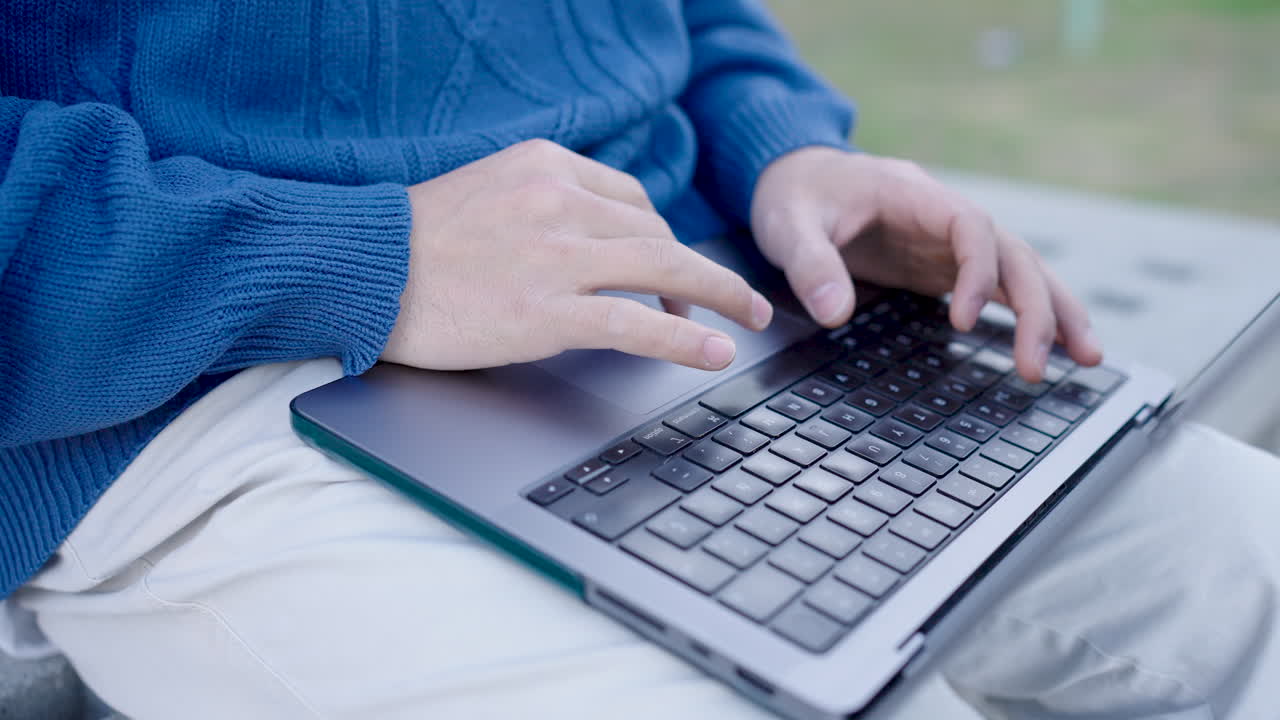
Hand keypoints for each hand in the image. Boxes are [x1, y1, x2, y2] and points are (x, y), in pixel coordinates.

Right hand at [382, 140, 772, 370]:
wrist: (361, 269)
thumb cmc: (417, 240)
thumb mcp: (488, 192)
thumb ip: (545, 203)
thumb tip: (596, 240)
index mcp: (546, 165)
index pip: (633, 199)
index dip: (664, 238)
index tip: (676, 270)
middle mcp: (558, 201)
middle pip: (657, 232)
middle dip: (706, 269)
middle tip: (740, 299)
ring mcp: (554, 256)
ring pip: (662, 267)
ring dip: (717, 294)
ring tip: (749, 319)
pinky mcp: (544, 310)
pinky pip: (633, 321)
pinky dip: (684, 337)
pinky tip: (714, 350)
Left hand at [750, 147, 1102, 381]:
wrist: (795, 179)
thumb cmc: (794, 195)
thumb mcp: (788, 224)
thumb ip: (809, 263)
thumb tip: (834, 313)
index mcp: (914, 196)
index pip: (971, 227)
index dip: (977, 272)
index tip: (962, 320)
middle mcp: (944, 217)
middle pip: (1012, 253)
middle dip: (1035, 307)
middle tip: (1038, 365)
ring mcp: (949, 243)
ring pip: (1018, 271)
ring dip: (1054, 312)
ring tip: (1087, 358)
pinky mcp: (943, 267)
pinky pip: (998, 288)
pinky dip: (1029, 315)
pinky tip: (1056, 346)